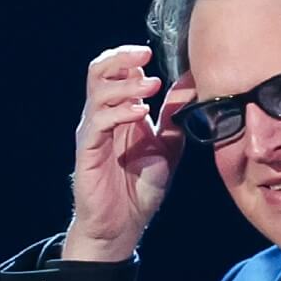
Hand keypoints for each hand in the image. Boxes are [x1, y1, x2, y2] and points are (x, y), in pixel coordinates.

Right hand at [65, 46, 195, 263]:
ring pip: (97, 90)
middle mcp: (104, 117)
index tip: (152, 55)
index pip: (117, 71)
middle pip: (99, 71)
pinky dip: (120, 111)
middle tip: (144, 57)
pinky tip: (141, 113)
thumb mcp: (167, 145)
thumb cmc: (140, 188)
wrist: (122, 224)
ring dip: (124, 84)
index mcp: (121, 112)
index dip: (131, 58)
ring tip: (150, 87)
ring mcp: (94, 132)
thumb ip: (174, 115)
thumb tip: (191, 83)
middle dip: (121, 58)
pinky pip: (99, 121)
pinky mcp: (89, 149)